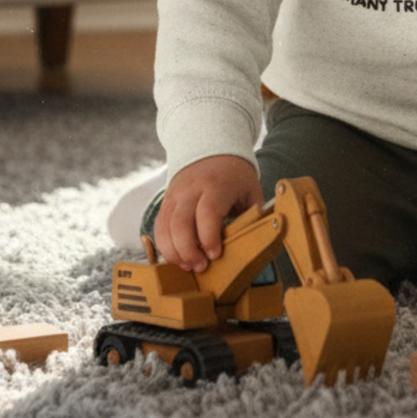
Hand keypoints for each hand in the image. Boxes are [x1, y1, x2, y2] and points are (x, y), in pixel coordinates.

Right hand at [153, 154, 263, 273]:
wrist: (212, 150)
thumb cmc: (236, 176)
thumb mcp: (251, 190)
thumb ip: (254, 216)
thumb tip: (257, 243)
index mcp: (217, 184)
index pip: (207, 212)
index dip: (209, 237)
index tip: (215, 255)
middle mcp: (191, 189)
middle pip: (180, 223)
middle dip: (188, 251)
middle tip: (201, 266)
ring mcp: (175, 195)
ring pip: (164, 228)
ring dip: (174, 252)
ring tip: (190, 265)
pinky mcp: (165, 202)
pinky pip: (159, 227)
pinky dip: (165, 246)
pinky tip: (179, 257)